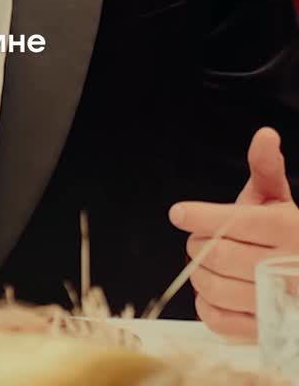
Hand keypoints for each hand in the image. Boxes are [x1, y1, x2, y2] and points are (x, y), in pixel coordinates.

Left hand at [169, 127, 298, 339]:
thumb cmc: (285, 232)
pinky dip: (206, 304)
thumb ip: (265, 167)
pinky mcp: (265, 331)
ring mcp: (277, 303)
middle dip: (200, 243)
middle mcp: (287, 267)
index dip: (201, 216)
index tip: (178, 212)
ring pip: (216, 287)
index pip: (236, 222)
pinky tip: (215, 291)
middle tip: (201, 238)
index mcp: (287, 228)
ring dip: (200, 273)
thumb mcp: (277, 196)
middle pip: (220, 255)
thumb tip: (265, 135)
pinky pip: (219, 320)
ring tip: (208, 263)